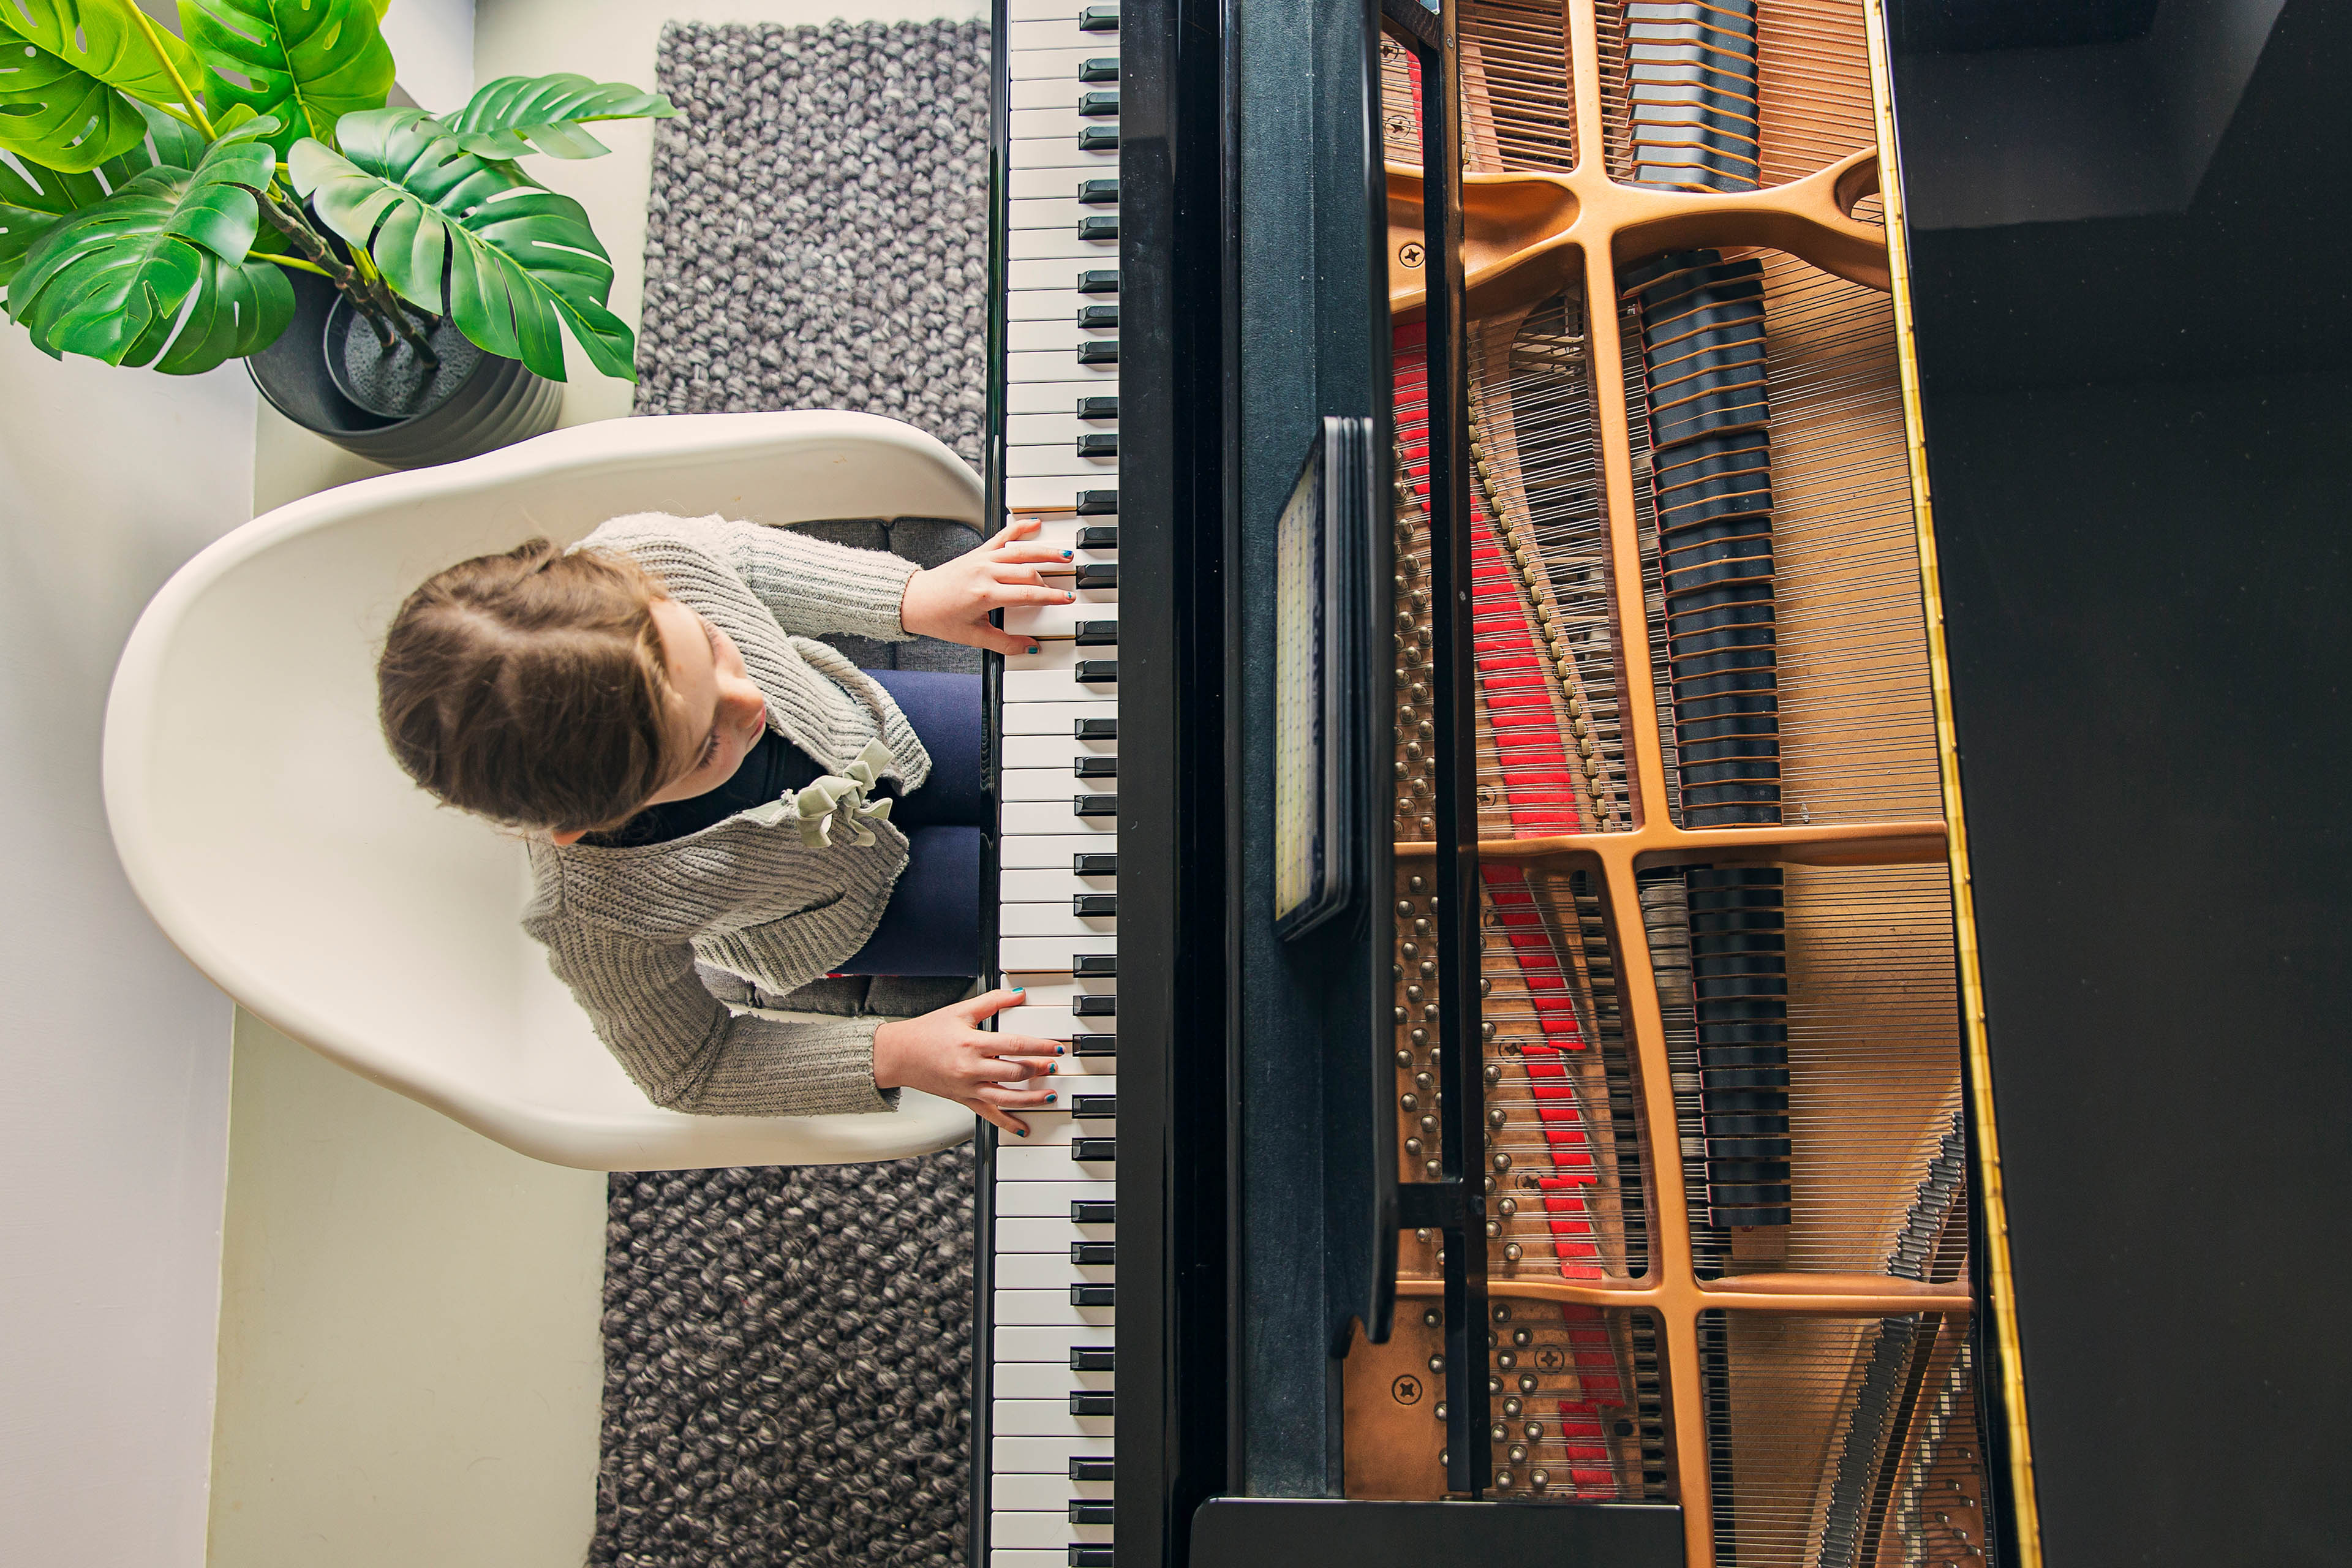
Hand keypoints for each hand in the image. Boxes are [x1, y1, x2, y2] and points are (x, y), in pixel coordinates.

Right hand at [872, 987, 1063, 1136]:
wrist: (899, 1055)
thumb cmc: (927, 1032)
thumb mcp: (960, 1011)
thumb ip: (992, 1001)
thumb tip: (1018, 994)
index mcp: (972, 1043)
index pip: (1015, 1045)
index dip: (1039, 1046)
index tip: (1056, 1047)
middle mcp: (971, 1068)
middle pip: (1013, 1072)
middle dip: (1038, 1070)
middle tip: (1055, 1067)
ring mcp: (967, 1087)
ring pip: (1005, 1098)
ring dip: (1031, 1098)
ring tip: (1050, 1095)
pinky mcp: (963, 1100)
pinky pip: (988, 1115)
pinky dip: (1007, 1123)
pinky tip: (1022, 1127)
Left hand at [898, 518, 1076, 654]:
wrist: (915, 600)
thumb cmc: (939, 617)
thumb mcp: (972, 637)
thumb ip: (1004, 643)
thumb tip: (1029, 647)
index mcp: (984, 594)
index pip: (1026, 593)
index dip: (1050, 596)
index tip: (1066, 599)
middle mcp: (984, 572)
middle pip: (1027, 571)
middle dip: (1049, 580)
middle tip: (1065, 587)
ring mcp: (981, 559)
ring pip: (1020, 551)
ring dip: (1045, 551)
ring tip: (1064, 554)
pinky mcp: (978, 552)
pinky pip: (1002, 537)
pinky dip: (1019, 528)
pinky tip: (1035, 523)